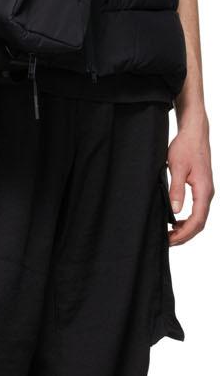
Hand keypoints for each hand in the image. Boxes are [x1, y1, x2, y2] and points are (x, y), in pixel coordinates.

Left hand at [166, 108, 214, 244]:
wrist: (194, 133)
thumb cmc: (186, 147)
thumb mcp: (177, 167)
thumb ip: (176, 189)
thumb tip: (175, 210)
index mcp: (204, 190)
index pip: (197, 220)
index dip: (184, 233)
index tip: (170, 240)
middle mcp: (208, 193)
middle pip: (200, 223)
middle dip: (184, 236)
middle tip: (167, 242)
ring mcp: (206, 191)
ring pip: (199, 218)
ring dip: (186, 229)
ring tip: (170, 235)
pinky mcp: (201, 188)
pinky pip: (197, 210)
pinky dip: (188, 220)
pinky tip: (176, 221)